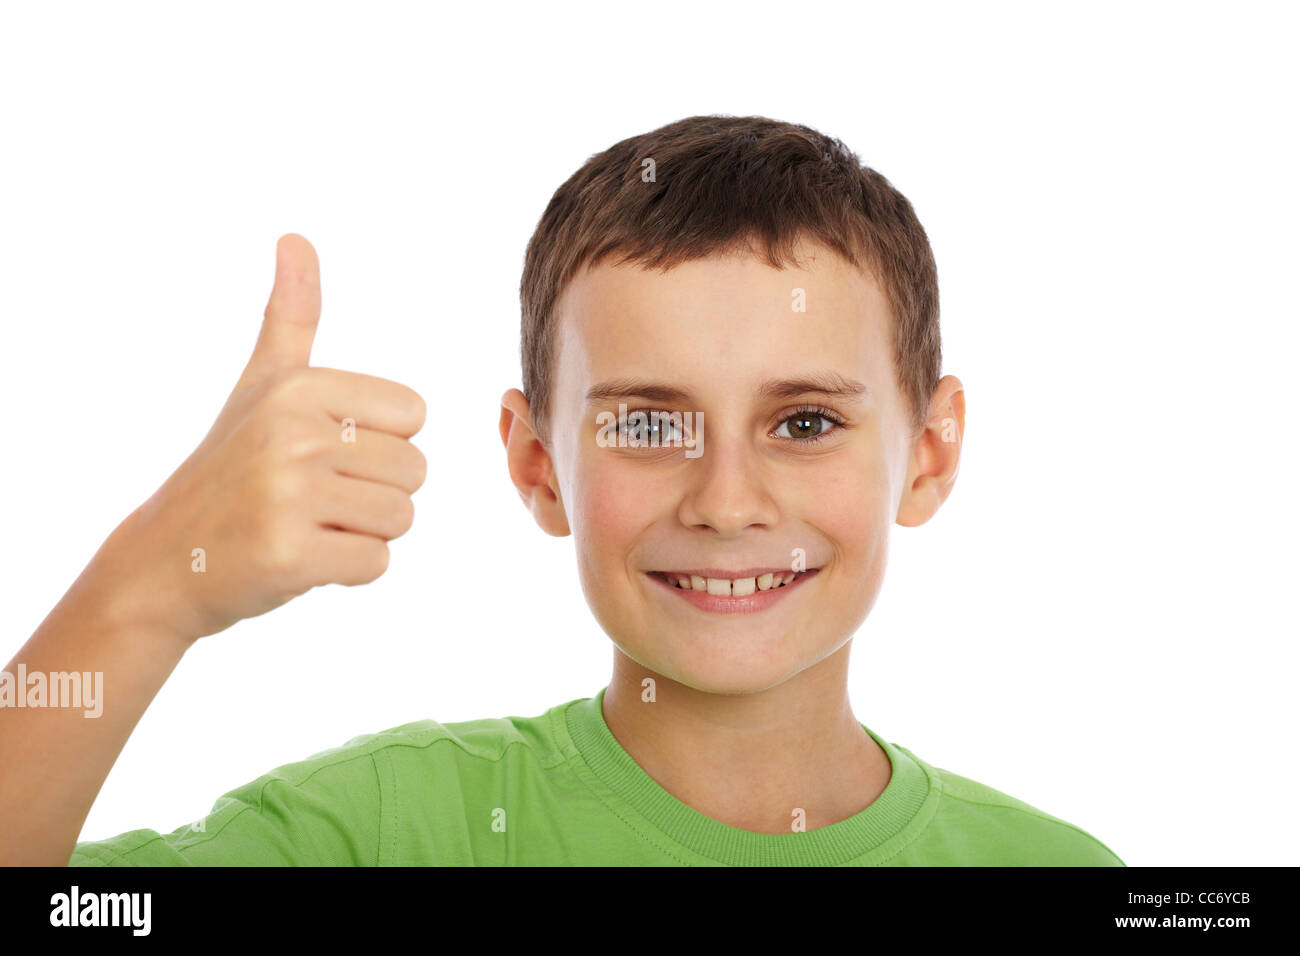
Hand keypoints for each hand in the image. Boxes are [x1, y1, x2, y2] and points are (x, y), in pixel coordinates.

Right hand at [103, 233, 426, 642]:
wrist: (164, 561)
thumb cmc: (229, 469)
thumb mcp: (259, 384)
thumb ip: (290, 315)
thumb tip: (295, 236)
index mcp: (297, 387)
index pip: (413, 415)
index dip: (382, 442)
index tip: (325, 452)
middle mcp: (292, 433)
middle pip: (415, 470)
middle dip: (375, 493)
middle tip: (313, 499)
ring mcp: (288, 495)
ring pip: (401, 518)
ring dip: (365, 533)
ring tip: (308, 526)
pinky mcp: (289, 555)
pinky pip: (376, 565)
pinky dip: (349, 573)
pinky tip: (301, 559)